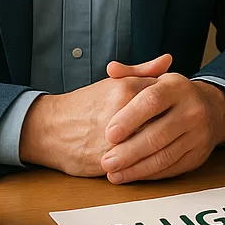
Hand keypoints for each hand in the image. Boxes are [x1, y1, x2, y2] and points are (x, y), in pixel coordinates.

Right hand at [19, 54, 171, 175]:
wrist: (50, 129)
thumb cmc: (86, 104)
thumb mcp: (114, 82)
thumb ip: (143, 71)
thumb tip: (168, 59)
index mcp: (126, 89)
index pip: (165, 97)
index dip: (172, 104)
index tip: (173, 109)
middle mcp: (123, 113)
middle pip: (164, 122)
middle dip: (170, 127)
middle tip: (174, 129)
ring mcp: (116, 139)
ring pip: (154, 145)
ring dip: (161, 147)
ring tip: (163, 144)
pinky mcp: (110, 161)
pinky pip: (139, 165)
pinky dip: (148, 164)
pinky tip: (151, 159)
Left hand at [100, 67, 224, 183]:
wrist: (212, 109)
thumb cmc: (173, 95)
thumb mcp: (156, 79)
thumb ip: (131, 75)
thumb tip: (111, 69)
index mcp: (178, 87)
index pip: (152, 101)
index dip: (129, 118)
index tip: (109, 134)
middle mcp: (192, 110)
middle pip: (158, 134)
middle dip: (129, 151)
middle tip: (106, 161)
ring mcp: (198, 135)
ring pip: (164, 156)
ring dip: (136, 168)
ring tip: (114, 173)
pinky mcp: (198, 155)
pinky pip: (171, 168)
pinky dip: (149, 174)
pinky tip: (131, 175)